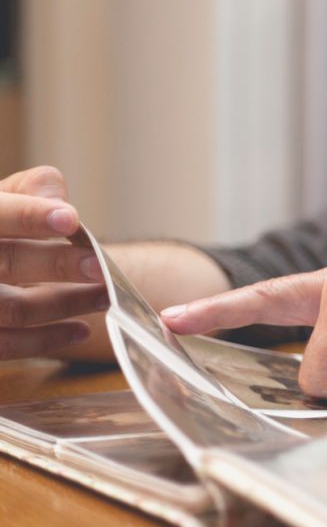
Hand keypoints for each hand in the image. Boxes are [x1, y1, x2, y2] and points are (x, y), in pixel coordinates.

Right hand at [0, 167, 110, 359]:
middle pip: (8, 262)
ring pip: (14, 308)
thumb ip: (30, 190)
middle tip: (102, 266)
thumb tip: (59, 200)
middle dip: (58, 265)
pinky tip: (81, 329)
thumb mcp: (3, 198)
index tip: (71, 219)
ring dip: (67, 302)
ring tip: (106, 295)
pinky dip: (47, 339)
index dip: (30, 216)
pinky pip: (8, 345)